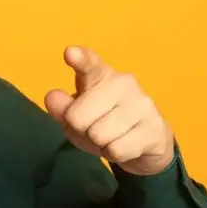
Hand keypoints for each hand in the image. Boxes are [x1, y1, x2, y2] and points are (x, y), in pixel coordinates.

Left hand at [44, 46, 174, 175]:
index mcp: (99, 74)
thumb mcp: (76, 117)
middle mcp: (124, 82)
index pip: (89, 63)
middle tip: (96, 127)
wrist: (146, 141)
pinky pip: (116, 150)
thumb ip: (62, 108)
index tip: (70, 53)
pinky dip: (114, 154)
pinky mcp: (154, 127)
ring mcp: (142, 103)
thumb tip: (52, 97)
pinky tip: (125, 144)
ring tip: (112, 136)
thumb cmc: (103, 122)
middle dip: (81, 130)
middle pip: (78, 118)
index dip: (79, 59)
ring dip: (99, 143)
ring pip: (98, 136)